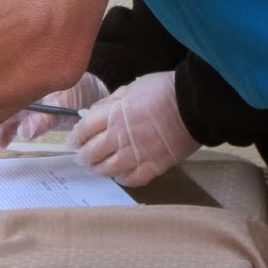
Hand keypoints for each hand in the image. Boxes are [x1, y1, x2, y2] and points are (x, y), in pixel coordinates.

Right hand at [0, 71, 110, 152]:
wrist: (93, 93)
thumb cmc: (81, 92)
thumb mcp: (66, 103)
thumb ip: (47, 118)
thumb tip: (25, 132)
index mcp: (27, 84)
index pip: (3, 96)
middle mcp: (21, 93)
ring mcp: (24, 105)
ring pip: (2, 118)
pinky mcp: (29, 115)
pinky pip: (13, 125)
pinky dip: (5, 135)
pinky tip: (0, 145)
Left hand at [66, 70, 196, 184]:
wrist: (194, 104)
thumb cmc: (165, 90)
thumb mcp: (132, 87)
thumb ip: (112, 101)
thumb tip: (95, 111)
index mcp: (113, 114)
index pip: (84, 129)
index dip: (76, 138)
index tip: (73, 141)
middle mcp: (121, 136)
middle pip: (92, 152)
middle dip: (83, 157)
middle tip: (81, 158)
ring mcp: (137, 153)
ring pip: (108, 169)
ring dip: (98, 170)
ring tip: (96, 169)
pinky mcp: (155, 165)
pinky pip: (133, 179)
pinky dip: (123, 180)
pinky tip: (120, 177)